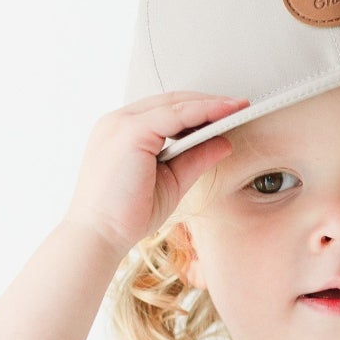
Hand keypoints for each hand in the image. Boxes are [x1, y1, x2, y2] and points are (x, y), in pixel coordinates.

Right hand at [63, 93, 249, 255]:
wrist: (98, 237)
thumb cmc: (126, 217)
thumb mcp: (170, 183)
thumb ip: (194, 160)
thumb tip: (224, 142)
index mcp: (121, 132)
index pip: (164, 111)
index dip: (198, 110)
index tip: (228, 114)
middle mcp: (117, 121)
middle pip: (170, 101)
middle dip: (208, 102)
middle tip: (241, 105)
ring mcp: (121, 123)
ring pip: (174, 104)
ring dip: (209, 104)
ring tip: (239, 107)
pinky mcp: (130, 132)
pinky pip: (174, 114)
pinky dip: (202, 112)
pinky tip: (224, 114)